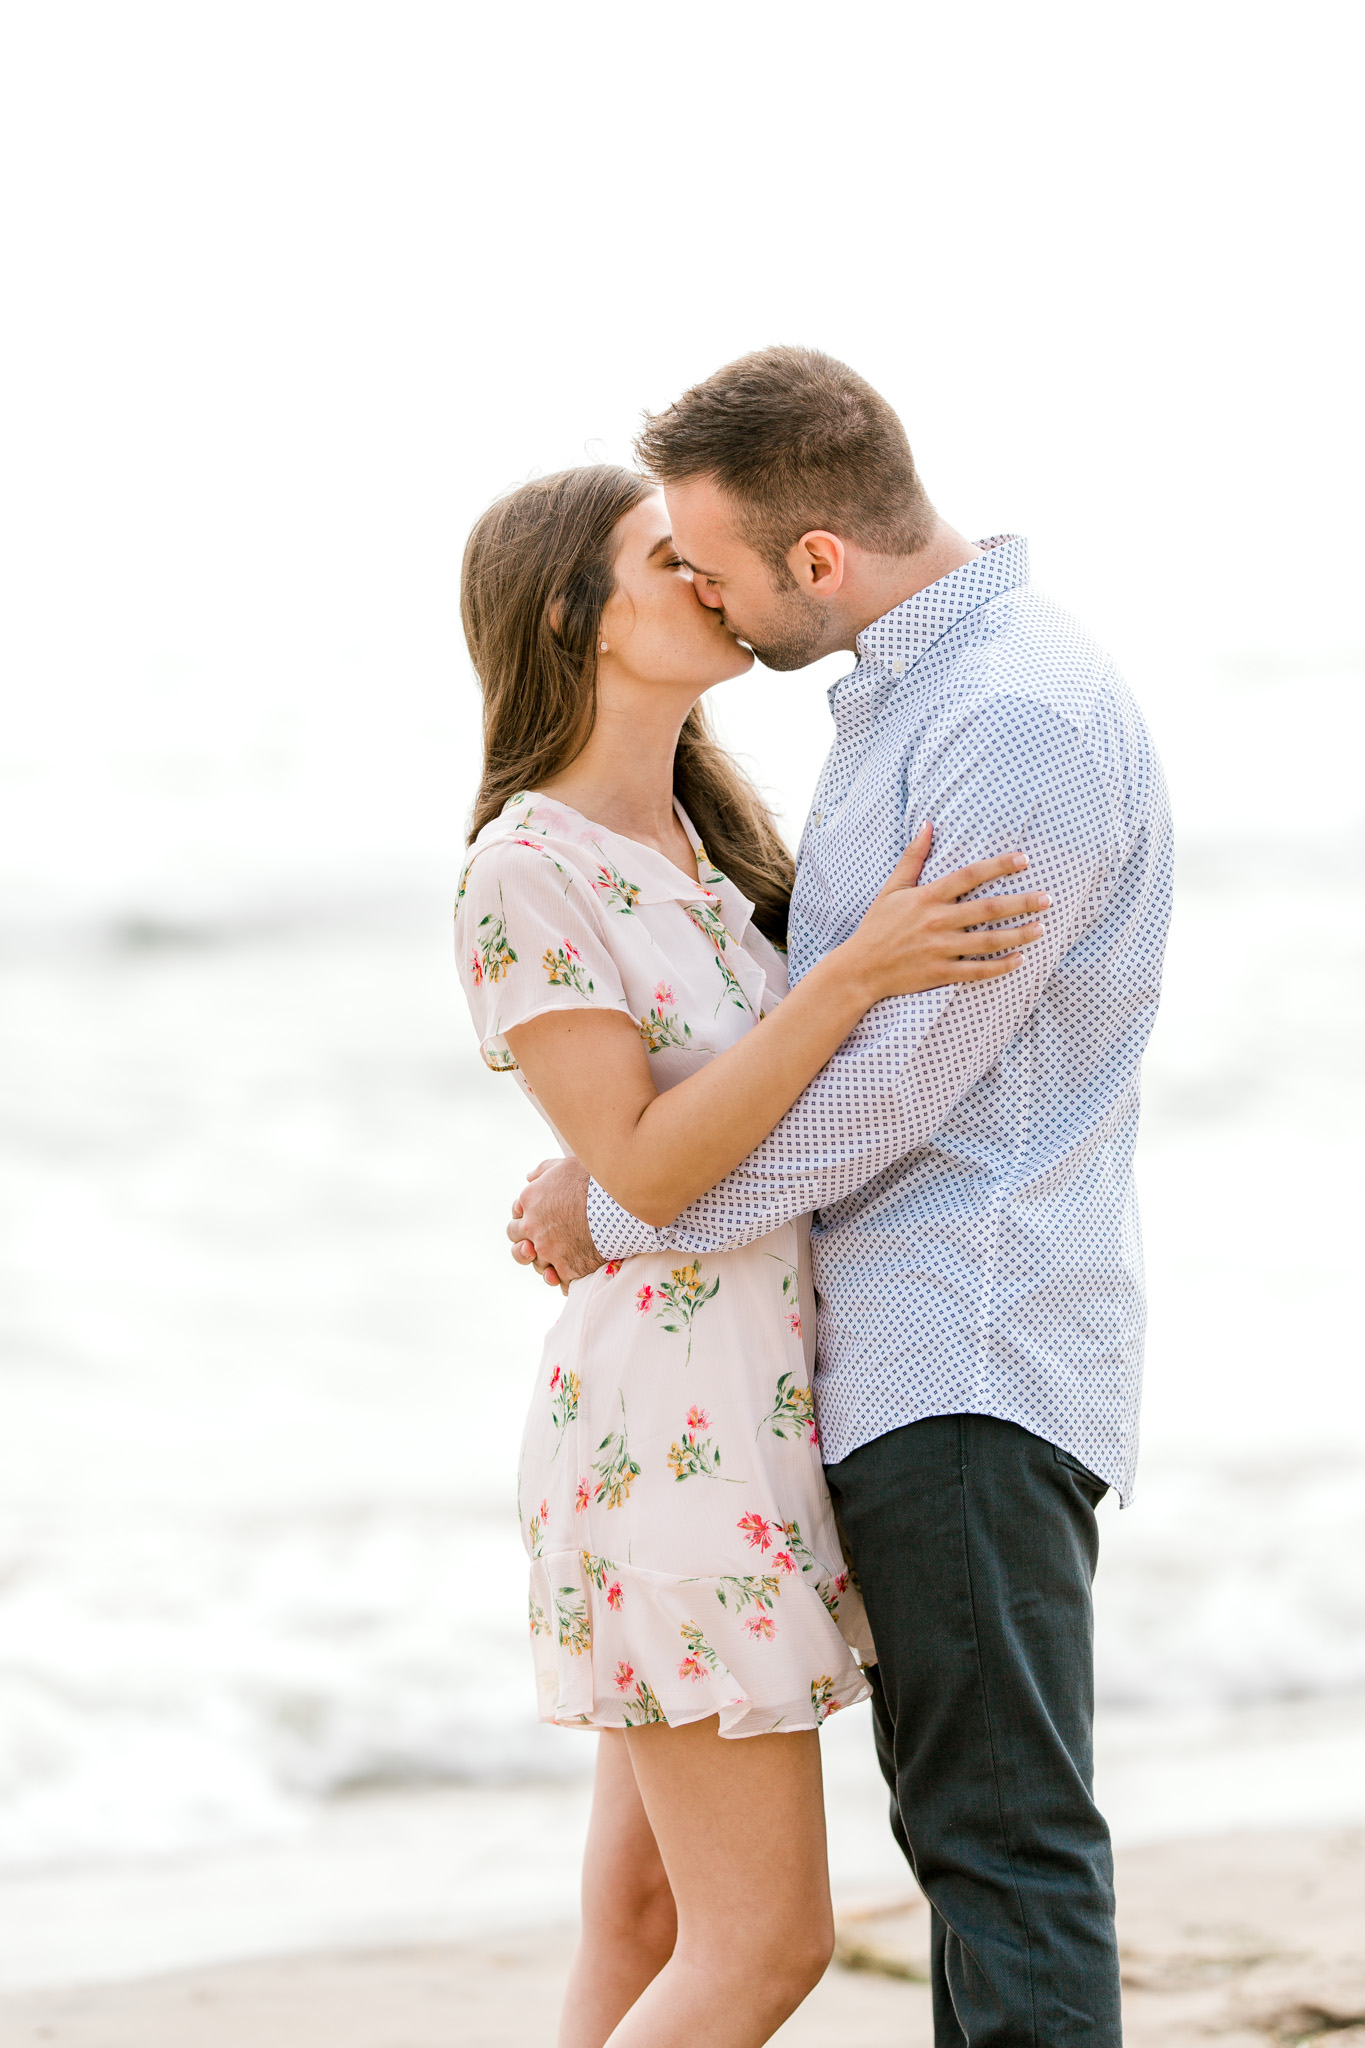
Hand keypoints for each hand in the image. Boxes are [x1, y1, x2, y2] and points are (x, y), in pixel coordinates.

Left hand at [507, 1155, 603, 1288]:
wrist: (619, 1204)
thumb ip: (543, 1171)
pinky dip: (566, 1280)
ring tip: (560, 1259)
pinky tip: (573, 1273)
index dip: (526, 1224)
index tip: (540, 1224)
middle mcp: (534, 1228)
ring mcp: (549, 1251)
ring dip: (546, 1265)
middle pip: (518, 1247)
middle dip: (525, 1249)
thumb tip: (528, 1178)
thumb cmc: (594, 1180)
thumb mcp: (565, 1165)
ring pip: (538, 1267)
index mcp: (530, 1201)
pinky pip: (561, 1282)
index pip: (515, 1220)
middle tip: (539, 1248)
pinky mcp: (568, 1269)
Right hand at [843, 824, 1049, 1001]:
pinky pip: (977, 971)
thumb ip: (913, 857)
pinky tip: (1019, 959)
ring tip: (1042, 928)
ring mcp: (940, 949)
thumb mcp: (892, 888)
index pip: (969, 876)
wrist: (860, 969)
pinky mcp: (941, 973)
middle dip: (1022, 903)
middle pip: (988, 909)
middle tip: (1048, 898)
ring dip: (1019, 935)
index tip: (1024, 860)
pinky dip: (1000, 967)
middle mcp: (937, 921)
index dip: (998, 866)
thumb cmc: (877, 926)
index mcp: (927, 897)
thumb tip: (929, 824)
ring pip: (989, 941)